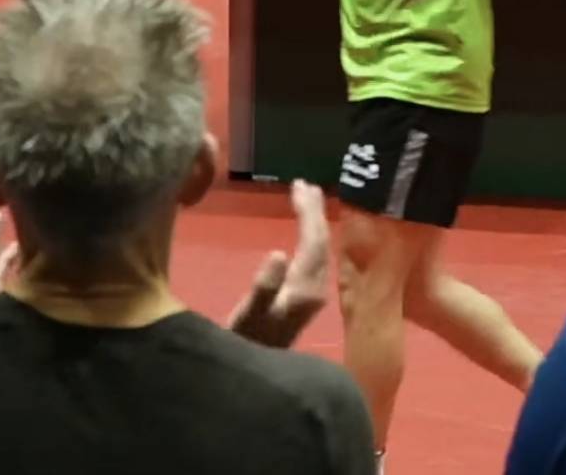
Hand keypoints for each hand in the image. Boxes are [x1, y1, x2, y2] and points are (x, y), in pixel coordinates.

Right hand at [225, 181, 329, 347]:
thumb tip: (279, 253)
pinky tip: (300, 233)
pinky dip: (307, 237)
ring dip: (312, 222)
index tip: (299, 185)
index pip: (314, 241)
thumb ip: (264, 288)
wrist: (253, 381)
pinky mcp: (303, 299)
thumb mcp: (248, 318)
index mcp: (305, 288)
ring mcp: (311, 294)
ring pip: (318, 249)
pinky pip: (311, 257)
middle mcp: (315, 289)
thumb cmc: (244, 345)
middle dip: (313, 211)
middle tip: (302, 184)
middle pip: (321, 241)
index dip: (309, 212)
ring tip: (303, 198)